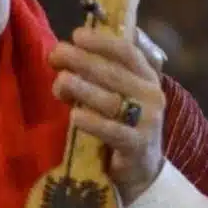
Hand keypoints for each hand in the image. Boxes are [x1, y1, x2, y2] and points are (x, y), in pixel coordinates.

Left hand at [49, 26, 165, 205]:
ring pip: (111, 100)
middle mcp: (151, 96)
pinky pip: (113, 132)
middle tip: (56, 55)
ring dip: (82, 89)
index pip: (128, 52)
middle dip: (82, 61)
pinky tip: (74, 115)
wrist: (141, 172)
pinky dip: (93, 123)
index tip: (76, 35)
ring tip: (60, 82)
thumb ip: (105, 72)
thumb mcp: (120, 95)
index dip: (102, 42)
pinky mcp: (137, 147)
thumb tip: (76, 43)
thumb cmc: (123, 126)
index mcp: (148, 78)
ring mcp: (147, 122)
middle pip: (114, 74)